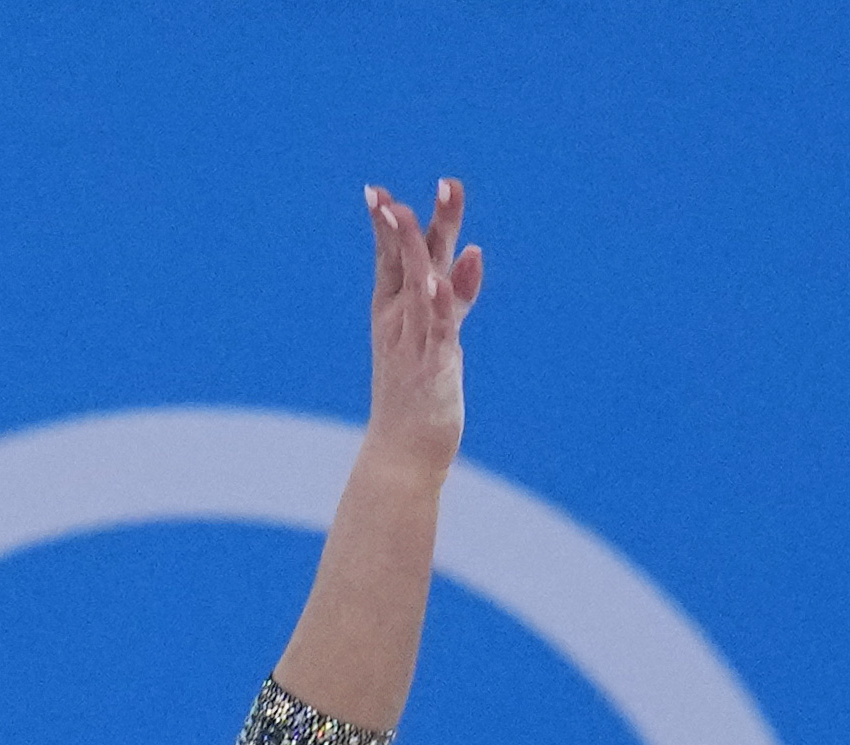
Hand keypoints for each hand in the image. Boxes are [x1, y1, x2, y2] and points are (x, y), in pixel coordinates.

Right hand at [361, 180, 482, 466]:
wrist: (402, 454)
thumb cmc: (417, 394)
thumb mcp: (436, 335)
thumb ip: (454, 294)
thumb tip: (471, 251)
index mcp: (393, 312)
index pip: (389, 259)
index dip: (386, 225)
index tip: (377, 192)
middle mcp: (399, 321)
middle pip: (408, 262)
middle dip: (415, 222)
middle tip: (429, 184)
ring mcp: (414, 342)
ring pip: (418, 286)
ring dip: (420, 248)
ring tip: (420, 213)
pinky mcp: (433, 366)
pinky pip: (437, 329)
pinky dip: (438, 303)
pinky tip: (438, 280)